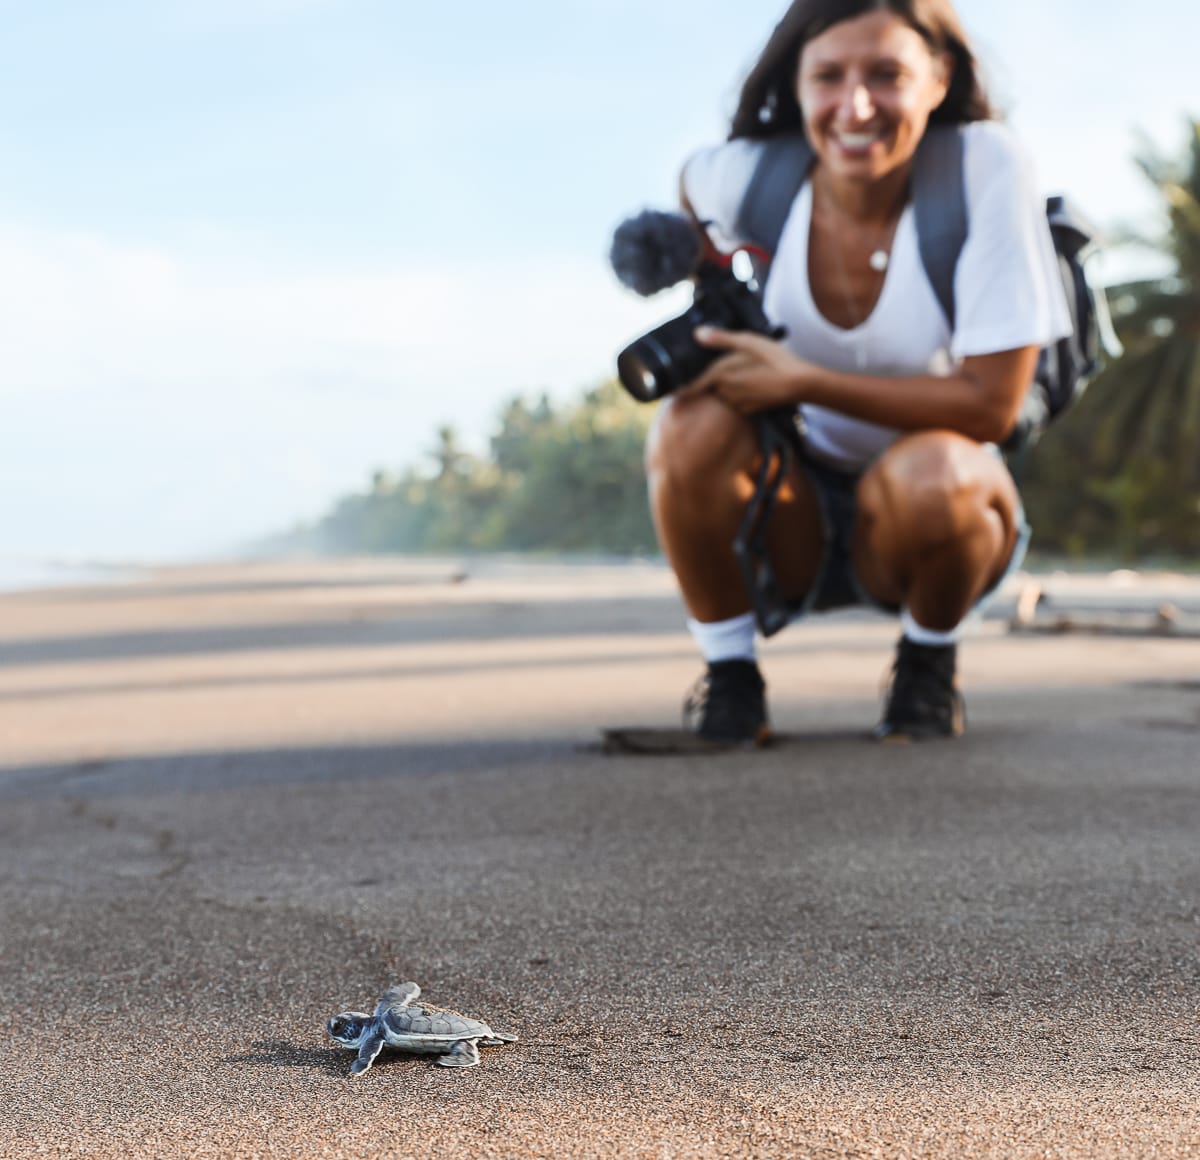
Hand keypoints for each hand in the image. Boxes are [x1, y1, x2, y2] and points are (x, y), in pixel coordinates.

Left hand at [680, 326, 813, 413]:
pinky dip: (738, 395)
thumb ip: (722, 339)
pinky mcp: (748, 410)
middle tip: (725, 369)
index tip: (674, 389)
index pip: (693, 385)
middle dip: (710, 381)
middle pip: (709, 386)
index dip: (682, 387)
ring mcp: (737, 403)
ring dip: (725, 387)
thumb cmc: (776, 359)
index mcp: (721, 375)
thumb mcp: (749, 342)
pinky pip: (736, 402)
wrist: (800, 384)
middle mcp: (726, 392)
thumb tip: (697, 333)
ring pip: (723, 394)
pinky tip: (752, 384)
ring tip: (742, 374)